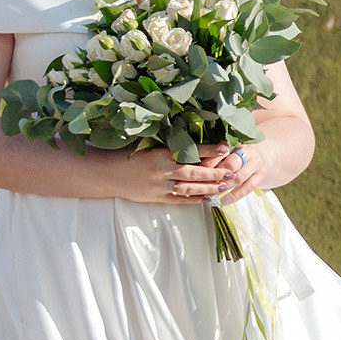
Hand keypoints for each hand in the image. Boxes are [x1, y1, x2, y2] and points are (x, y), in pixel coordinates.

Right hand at [98, 146, 228, 205]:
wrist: (108, 174)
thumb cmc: (128, 155)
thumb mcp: (147, 145)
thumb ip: (168, 146)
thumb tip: (189, 140)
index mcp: (160, 154)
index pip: (189, 152)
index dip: (208, 150)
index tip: (224, 148)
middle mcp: (162, 171)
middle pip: (194, 173)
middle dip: (215, 173)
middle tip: (232, 173)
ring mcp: (160, 186)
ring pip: (189, 188)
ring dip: (209, 188)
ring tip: (224, 187)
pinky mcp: (157, 198)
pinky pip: (180, 200)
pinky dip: (194, 199)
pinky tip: (207, 198)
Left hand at [203, 142, 261, 200]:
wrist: (260, 155)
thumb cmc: (237, 153)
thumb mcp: (227, 148)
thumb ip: (214, 154)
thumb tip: (195, 164)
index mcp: (236, 141)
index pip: (221, 151)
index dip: (209, 162)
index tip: (198, 170)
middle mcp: (248, 151)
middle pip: (232, 163)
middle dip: (217, 175)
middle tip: (205, 183)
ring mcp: (255, 163)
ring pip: (239, 177)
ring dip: (225, 186)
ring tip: (212, 193)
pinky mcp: (260, 175)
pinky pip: (248, 187)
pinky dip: (235, 196)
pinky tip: (224, 201)